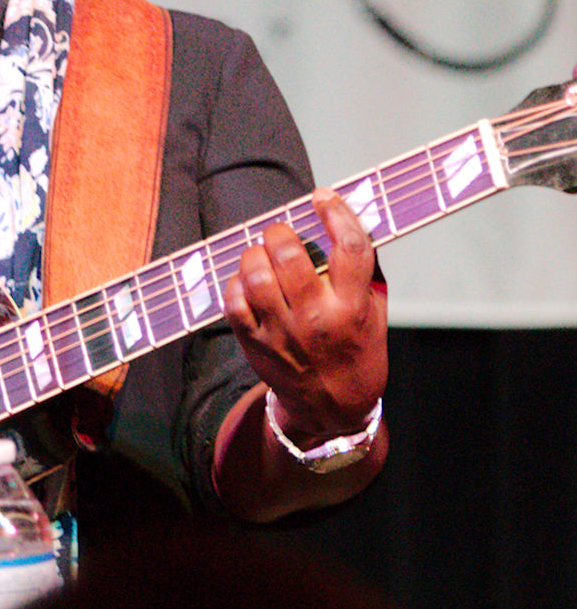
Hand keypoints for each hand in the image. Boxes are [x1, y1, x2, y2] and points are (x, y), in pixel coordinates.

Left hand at [222, 187, 386, 441]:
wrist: (332, 410)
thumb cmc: (356, 355)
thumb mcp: (375, 315)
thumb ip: (363, 273)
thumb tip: (346, 223)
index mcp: (353, 308)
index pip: (349, 248)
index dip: (336, 214)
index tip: (323, 198)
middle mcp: (317, 318)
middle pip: (290, 254)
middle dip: (281, 232)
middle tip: (281, 233)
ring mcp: (282, 332)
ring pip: (256, 273)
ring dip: (255, 254)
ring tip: (261, 254)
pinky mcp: (255, 343)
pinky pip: (234, 300)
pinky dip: (236, 283)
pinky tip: (247, 281)